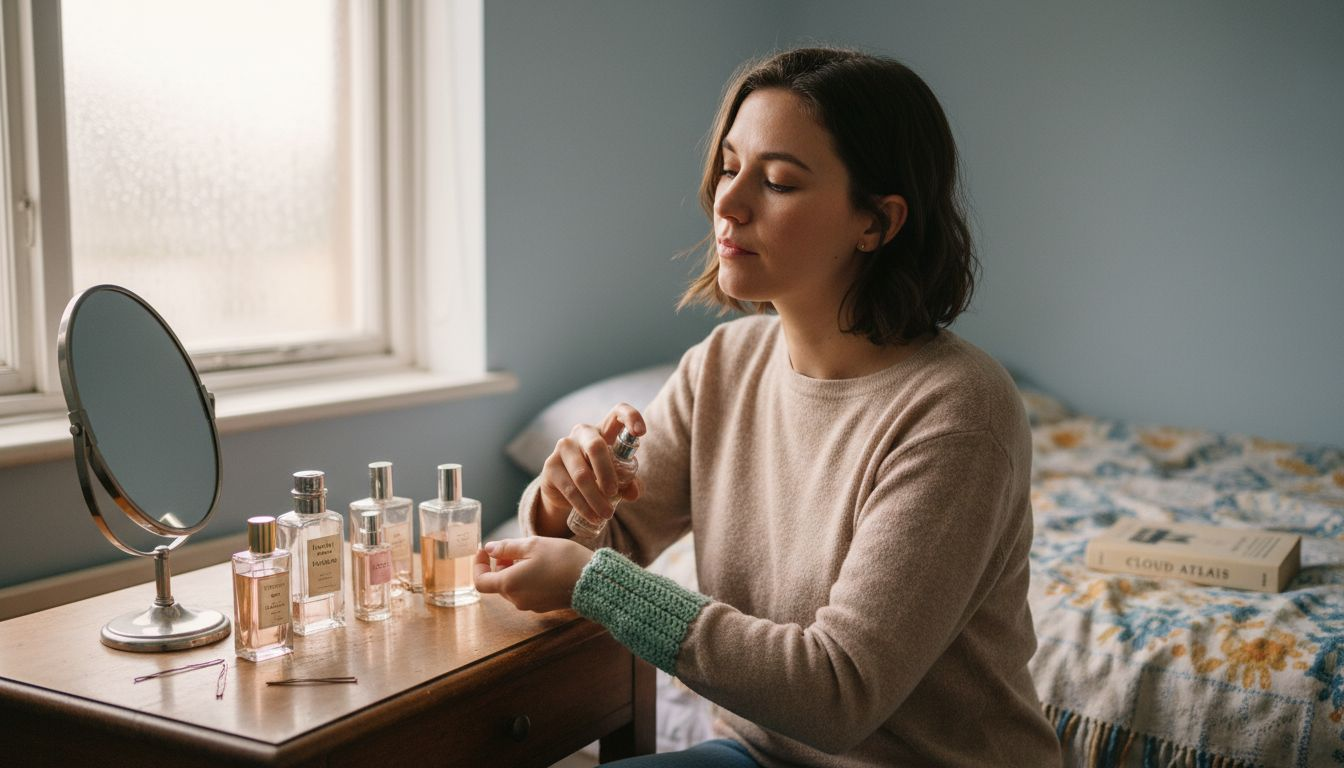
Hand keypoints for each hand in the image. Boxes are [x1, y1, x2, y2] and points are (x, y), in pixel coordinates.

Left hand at [473, 536, 594, 612]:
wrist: (592, 580)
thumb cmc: (562, 560)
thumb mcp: (532, 545)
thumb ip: (507, 547)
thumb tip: (489, 549)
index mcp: (509, 584)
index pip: (480, 581)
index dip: (478, 565)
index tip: (484, 550)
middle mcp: (517, 599)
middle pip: (497, 583)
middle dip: (499, 565)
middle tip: (512, 548)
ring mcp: (531, 605)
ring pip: (513, 587)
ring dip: (514, 571)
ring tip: (530, 554)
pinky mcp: (544, 605)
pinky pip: (527, 592)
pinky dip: (527, 579)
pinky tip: (542, 565)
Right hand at [535, 403, 645, 535]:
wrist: (566, 489)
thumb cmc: (598, 476)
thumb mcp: (618, 477)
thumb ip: (629, 482)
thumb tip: (634, 493)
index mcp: (604, 429)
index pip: (617, 412)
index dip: (630, 417)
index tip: (641, 433)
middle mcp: (582, 433)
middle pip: (596, 446)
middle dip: (607, 473)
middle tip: (614, 493)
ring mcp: (563, 448)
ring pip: (581, 474)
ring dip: (596, 498)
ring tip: (606, 515)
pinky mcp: (550, 466)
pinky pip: (569, 488)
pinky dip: (583, 506)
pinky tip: (592, 517)